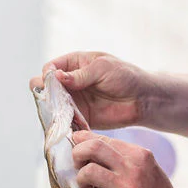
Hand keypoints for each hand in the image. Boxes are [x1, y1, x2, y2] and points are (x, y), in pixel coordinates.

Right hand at [31, 52, 153, 129]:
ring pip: (52, 106)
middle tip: (52, 99)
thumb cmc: (125, 76)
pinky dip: (62, 124)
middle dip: (44, 92)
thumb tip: (56, 76)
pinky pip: (64, 122)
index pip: (50, 67)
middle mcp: (70, 82)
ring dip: (52, 110)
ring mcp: (73, 101)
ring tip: (59, 113)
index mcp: (74, 63)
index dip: (47, 74)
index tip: (51, 80)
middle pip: (45, 87)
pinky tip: (66, 124)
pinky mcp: (79, 118)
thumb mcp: (102, 68)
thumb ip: (80, 74)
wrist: (142, 99)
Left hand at [72, 130, 187, 187]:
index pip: (102, 139)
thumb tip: (88, 142)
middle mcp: (134, 169)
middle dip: (77, 154)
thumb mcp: (145, 167)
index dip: (83, 142)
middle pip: (93, 148)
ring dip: (81, 180)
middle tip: (78, 166)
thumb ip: (122, 156)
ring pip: (88, 172)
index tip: (78, 150)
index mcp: (139, 155)